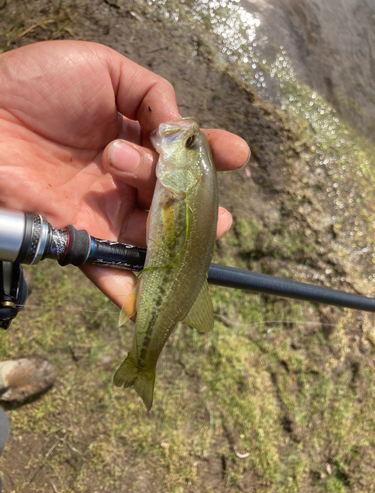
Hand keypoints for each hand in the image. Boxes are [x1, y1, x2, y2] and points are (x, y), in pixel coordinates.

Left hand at [0, 40, 249, 306]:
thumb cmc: (37, 84)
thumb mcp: (105, 69)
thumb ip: (152, 95)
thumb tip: (180, 130)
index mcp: (134, 141)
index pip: (181, 153)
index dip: (210, 154)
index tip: (237, 153)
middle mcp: (123, 181)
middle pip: (173, 201)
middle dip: (201, 209)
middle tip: (217, 214)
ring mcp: (103, 211)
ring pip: (151, 235)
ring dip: (178, 242)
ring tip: (191, 228)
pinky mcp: (78, 235)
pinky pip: (109, 266)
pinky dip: (131, 287)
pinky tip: (154, 302)